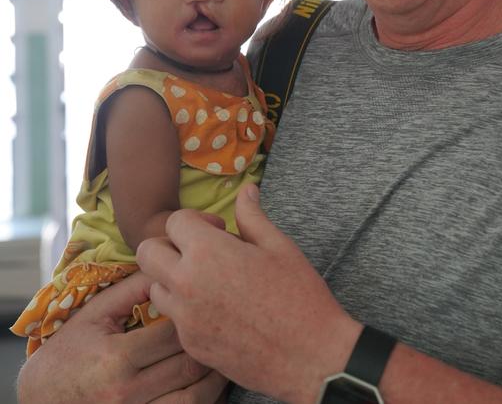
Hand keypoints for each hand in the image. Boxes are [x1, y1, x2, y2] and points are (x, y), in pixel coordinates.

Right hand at [16, 270, 227, 403]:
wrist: (40, 401)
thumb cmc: (68, 352)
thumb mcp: (95, 314)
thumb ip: (133, 289)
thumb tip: (170, 262)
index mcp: (116, 358)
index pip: (173, 333)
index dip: (195, 315)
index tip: (208, 299)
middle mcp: (127, 393)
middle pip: (189, 364)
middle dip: (211, 341)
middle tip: (227, 320)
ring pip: (196, 398)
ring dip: (216, 375)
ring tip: (223, 351)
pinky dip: (205, 399)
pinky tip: (210, 381)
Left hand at [137, 185, 361, 403]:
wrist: (309, 356)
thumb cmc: (298, 295)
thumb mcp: (278, 245)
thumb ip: (252, 216)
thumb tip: (246, 190)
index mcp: (208, 252)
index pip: (174, 221)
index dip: (195, 220)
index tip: (218, 229)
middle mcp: (187, 284)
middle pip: (148, 252)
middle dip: (169, 245)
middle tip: (200, 250)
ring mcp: (185, 318)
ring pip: (155, 288)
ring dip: (173, 278)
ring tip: (208, 280)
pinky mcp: (191, 345)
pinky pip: (174, 318)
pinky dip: (187, 309)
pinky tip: (219, 309)